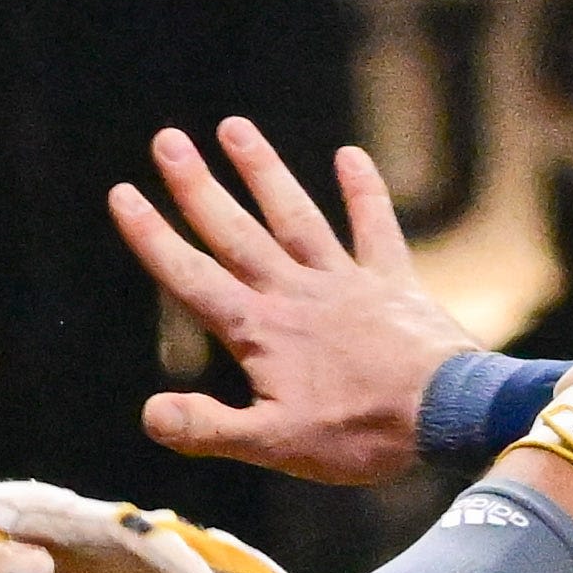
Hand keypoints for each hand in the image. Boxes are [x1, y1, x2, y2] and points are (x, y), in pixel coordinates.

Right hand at [112, 121, 483, 485]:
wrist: (449, 415)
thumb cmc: (362, 435)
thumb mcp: (275, 445)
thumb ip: (208, 427)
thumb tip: (149, 413)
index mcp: (261, 331)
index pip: (193, 278)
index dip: (154, 238)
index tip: (123, 193)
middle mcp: (297, 293)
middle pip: (236, 232)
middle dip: (197, 187)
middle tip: (167, 139)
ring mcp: (346, 282)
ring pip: (295, 216)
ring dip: (264, 172)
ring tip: (235, 127)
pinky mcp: (393, 282)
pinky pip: (376, 228)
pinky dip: (364, 192)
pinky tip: (349, 155)